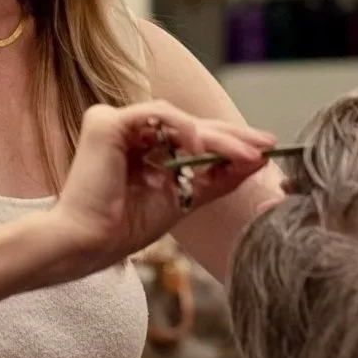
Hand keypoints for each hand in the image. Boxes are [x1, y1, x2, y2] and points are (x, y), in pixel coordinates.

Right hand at [51, 100, 274, 273]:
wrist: (91, 242)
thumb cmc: (126, 227)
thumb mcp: (184, 199)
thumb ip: (216, 179)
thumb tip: (255, 162)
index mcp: (142, 148)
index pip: (192, 138)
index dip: (229, 143)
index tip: (265, 151)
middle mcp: (129, 131)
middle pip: (190, 126)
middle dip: (232, 136)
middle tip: (266, 143)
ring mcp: (116, 122)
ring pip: (178, 120)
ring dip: (217, 137)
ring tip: (246, 154)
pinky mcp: (107, 122)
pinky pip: (156, 114)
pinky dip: (183, 128)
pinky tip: (201, 148)